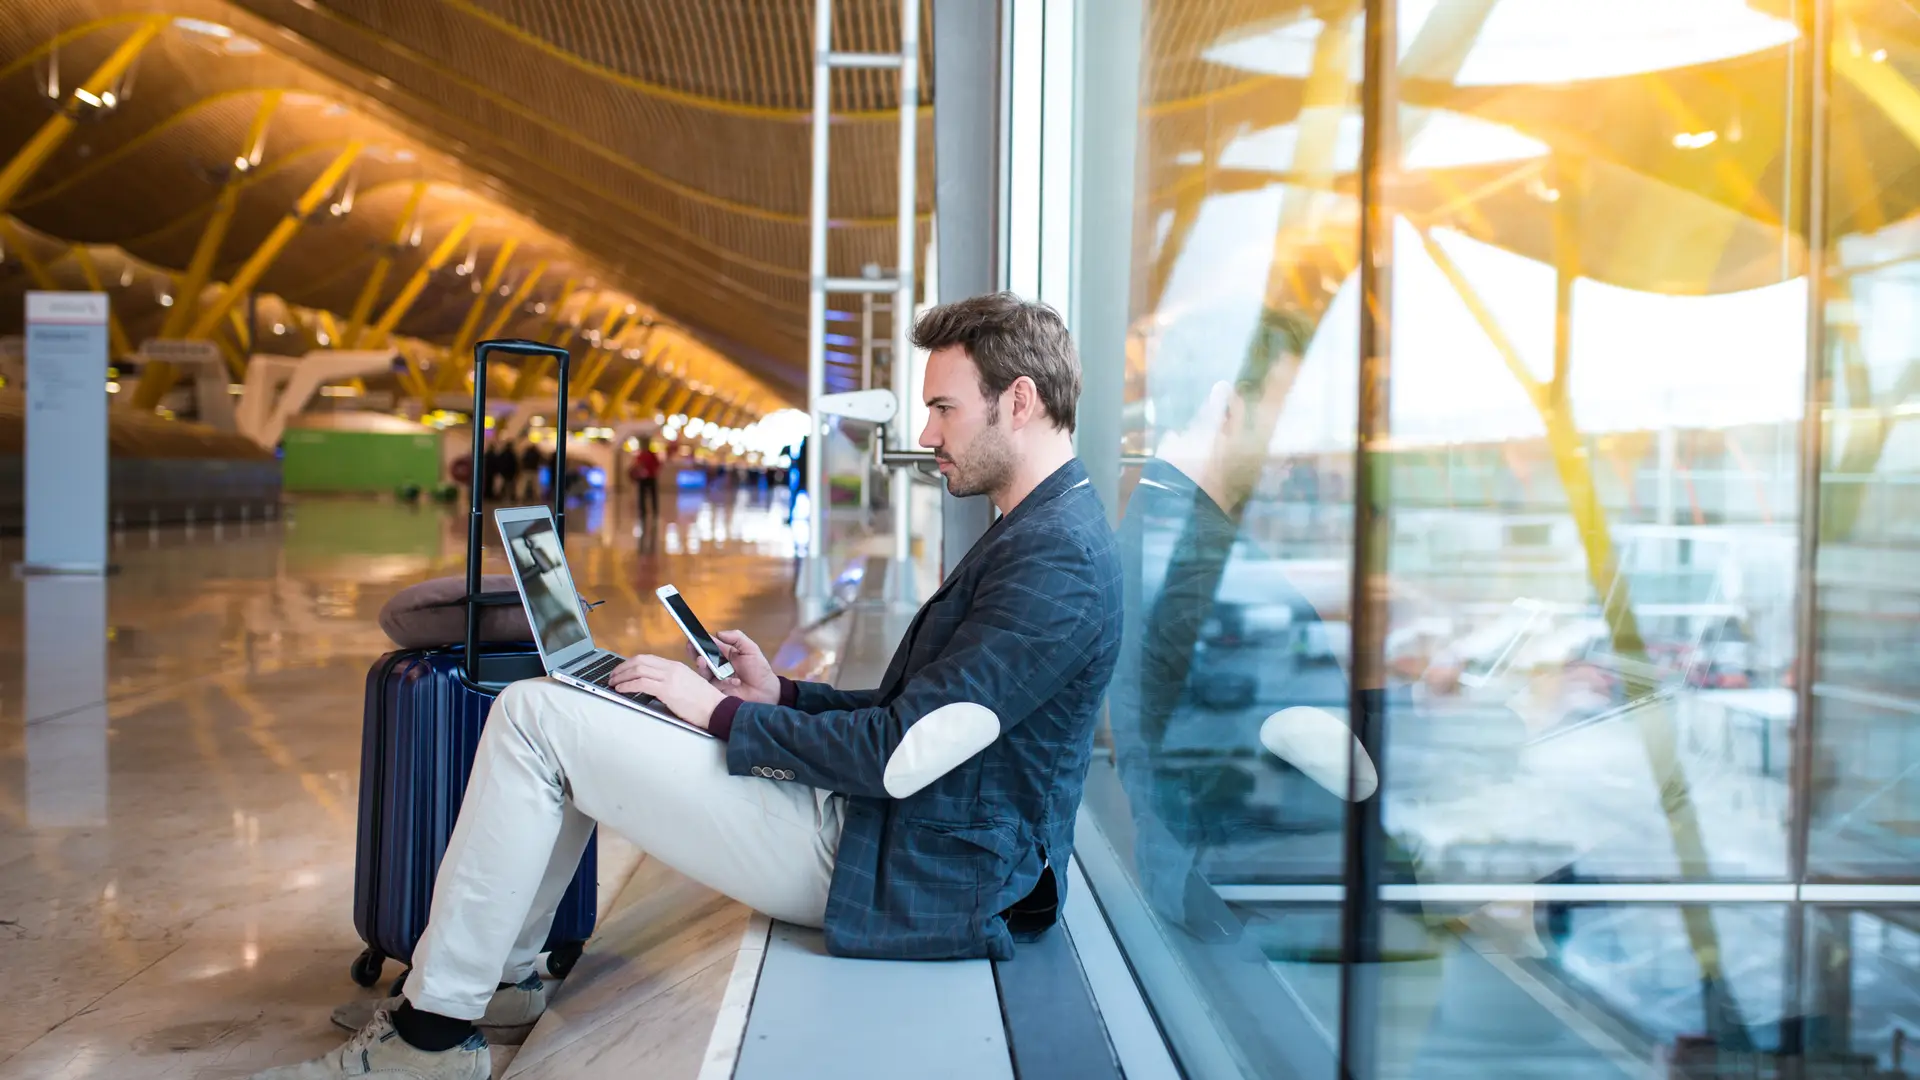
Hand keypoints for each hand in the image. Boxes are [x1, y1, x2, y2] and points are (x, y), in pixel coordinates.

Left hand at [610, 655, 725, 727]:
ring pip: (637, 670)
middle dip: (622, 668)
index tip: (622, 670)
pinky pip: (641, 683)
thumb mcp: (687, 684)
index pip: (647, 659)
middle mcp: (671, 668)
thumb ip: (672, 681)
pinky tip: (621, 689)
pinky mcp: (667, 690)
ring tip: (613, 683)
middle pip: (639, 661)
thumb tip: (655, 685)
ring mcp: (669, 678)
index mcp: (676, 666)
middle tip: (613, 676)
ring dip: (621, 676)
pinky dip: (627, 685)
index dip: (630, 663)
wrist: (716, 709)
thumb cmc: (704, 702)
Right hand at [688, 629, 779, 704]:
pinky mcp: (717, 692)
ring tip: (703, 661)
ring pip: (702, 672)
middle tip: (693, 649)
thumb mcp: (750, 649)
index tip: (693, 638)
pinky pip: (713, 686)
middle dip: (695, 653)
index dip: (699, 642)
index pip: (708, 646)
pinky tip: (736, 681)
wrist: (766, 691)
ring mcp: (716, 679)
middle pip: (700, 658)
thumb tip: (718, 633)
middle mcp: (716, 666)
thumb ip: (736, 638)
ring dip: (702, 666)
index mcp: (723, 654)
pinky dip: (724, 682)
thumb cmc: (759, 669)